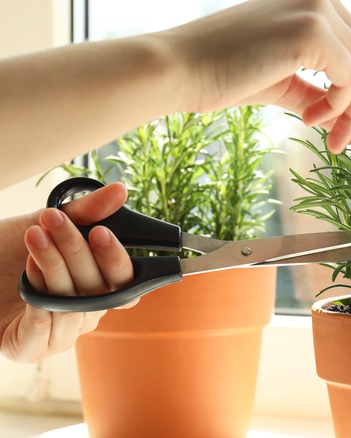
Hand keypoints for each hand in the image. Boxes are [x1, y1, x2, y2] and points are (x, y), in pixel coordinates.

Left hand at [0, 182, 133, 362]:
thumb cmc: (1, 252)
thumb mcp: (43, 224)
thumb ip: (84, 212)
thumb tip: (120, 191)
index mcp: (95, 288)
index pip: (125, 282)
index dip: (117, 260)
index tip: (101, 231)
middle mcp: (83, 314)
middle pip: (100, 290)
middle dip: (76, 251)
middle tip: (53, 220)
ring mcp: (60, 335)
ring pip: (74, 306)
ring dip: (54, 268)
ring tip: (34, 236)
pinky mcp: (31, 349)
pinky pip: (47, 328)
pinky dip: (39, 297)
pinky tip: (27, 270)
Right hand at [163, 0, 350, 152]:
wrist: (180, 69)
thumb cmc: (222, 74)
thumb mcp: (284, 81)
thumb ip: (318, 91)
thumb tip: (350, 118)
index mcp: (316, 4)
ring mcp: (318, 9)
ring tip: (332, 140)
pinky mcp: (312, 30)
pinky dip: (338, 108)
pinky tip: (308, 121)